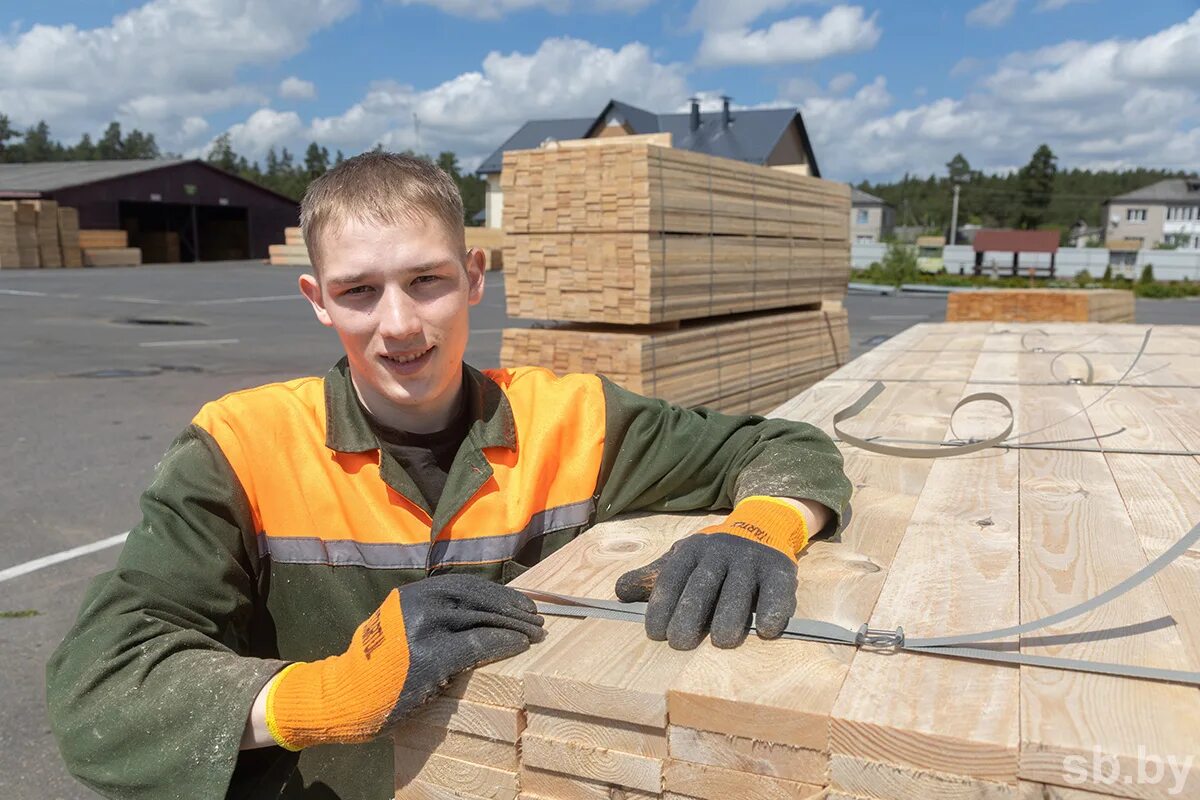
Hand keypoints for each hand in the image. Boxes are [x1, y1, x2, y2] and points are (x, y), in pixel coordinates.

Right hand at [265, 574, 544, 749]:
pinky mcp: (429, 657)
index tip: (521, 602)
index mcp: (414, 594)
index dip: (499, 592)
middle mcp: (418, 604)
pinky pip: (476, 645)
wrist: (346, 695)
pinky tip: (519, 645)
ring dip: (513, 624)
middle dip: (511, 606)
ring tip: (534, 631)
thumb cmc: (380, 666)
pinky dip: (501, 643)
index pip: (467, 585)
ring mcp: (423, 629)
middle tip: (536, 616)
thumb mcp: (402, 625)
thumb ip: (435, 614)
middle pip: (478, 597)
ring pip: (481, 618)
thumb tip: (483, 611)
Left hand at [615, 497, 806, 649]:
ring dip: (730, 615)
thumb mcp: (681, 559)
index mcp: (691, 550)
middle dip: (690, 614)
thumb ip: (652, 577)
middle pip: (702, 585)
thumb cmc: (712, 557)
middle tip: (680, 642)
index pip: (672, 578)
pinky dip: (772, 610)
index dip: (662, 605)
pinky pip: (775, 591)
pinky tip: (765, 630)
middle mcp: (719, 552)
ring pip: (738, 589)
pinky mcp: (779, 570)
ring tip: (721, 641)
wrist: (761, 526)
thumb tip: (620, 592)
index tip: (655, 633)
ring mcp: (750, 560)